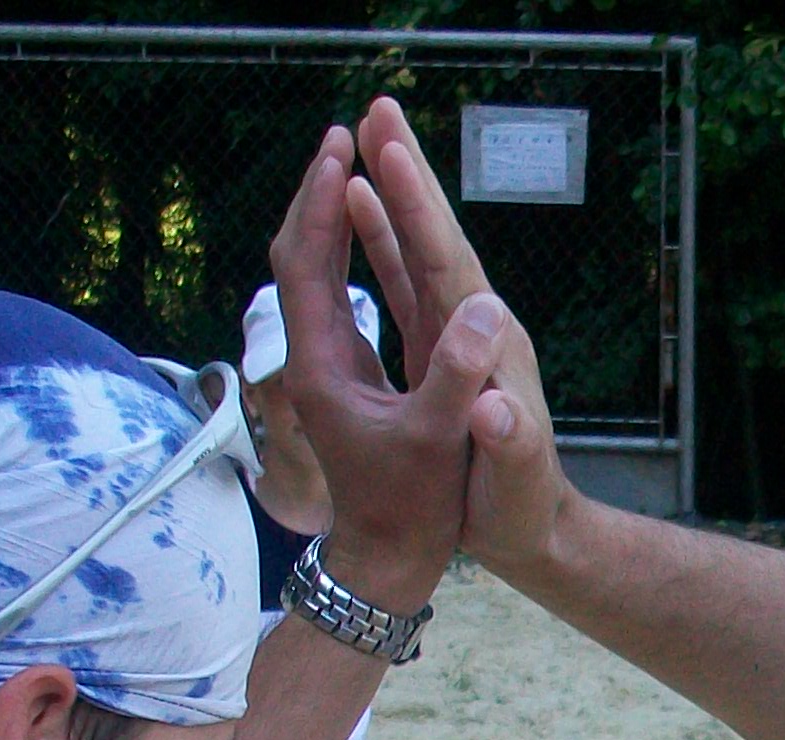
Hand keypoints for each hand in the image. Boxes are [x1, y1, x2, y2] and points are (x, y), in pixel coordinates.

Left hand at [265, 127, 504, 614]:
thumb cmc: (413, 509)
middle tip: (346, 134)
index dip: (322, 204)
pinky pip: (336, 293)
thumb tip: (484, 310)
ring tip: (352, 161)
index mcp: (323, 365)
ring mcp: (325, 363)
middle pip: (299, 253)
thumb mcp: (439, 441)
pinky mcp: (344, 372)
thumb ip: (455, 376)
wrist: (387, 559)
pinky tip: (362, 226)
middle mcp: (313, 357)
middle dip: (320, 192)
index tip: (342, 151)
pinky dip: (346, 249)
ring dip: (329, 214)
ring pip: (313, 270)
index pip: (305, 263)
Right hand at [338, 99, 574, 578]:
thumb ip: (509, 443)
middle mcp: (479, 325)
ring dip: (394, 192)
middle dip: (409, 174)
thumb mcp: (513, 485)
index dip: (418, 213)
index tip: (387, 156)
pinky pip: (408, 276)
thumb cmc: (518, 511)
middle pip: (439, 234)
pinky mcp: (445, 346)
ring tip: (366, 136)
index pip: (449, 265)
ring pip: (421, 246)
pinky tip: (359, 207)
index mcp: (489, 348)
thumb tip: (493, 407)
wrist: (535, 530)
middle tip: (381, 108)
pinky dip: (383, 237)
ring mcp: (462, 331)